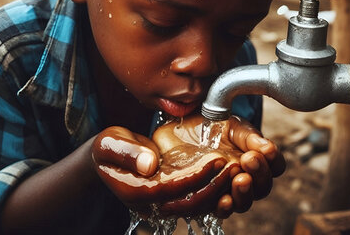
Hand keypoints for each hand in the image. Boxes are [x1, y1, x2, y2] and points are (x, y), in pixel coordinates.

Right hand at [91, 125, 233, 215]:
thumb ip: (127, 152)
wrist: (109, 159)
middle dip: (215, 186)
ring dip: (221, 191)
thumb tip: (150, 163)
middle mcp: (151, 204)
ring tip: (240, 171)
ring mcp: (163, 204)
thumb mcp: (110, 143)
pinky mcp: (173, 198)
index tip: (218, 159)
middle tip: (236, 167)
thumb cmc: (108, 148)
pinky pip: (198, 200)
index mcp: (135, 191)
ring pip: (198, 206)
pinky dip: (217, 191)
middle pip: (189, 203)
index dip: (196, 176)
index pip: (171, 189)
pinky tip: (232, 176)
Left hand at [156, 115, 285, 217]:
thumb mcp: (232, 126)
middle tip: (249, 159)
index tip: (266, 149)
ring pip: (244, 202)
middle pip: (262, 187)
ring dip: (244, 193)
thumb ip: (249, 137)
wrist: (180, 130)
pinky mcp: (207, 199)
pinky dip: (224, 207)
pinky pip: (219, 210)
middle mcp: (245, 179)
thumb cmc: (211, 127)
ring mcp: (227, 191)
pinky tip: (224, 200)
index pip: (275, 166)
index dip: (274, 160)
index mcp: (256, 160)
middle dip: (259, 174)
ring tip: (240, 180)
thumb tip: (267, 147)